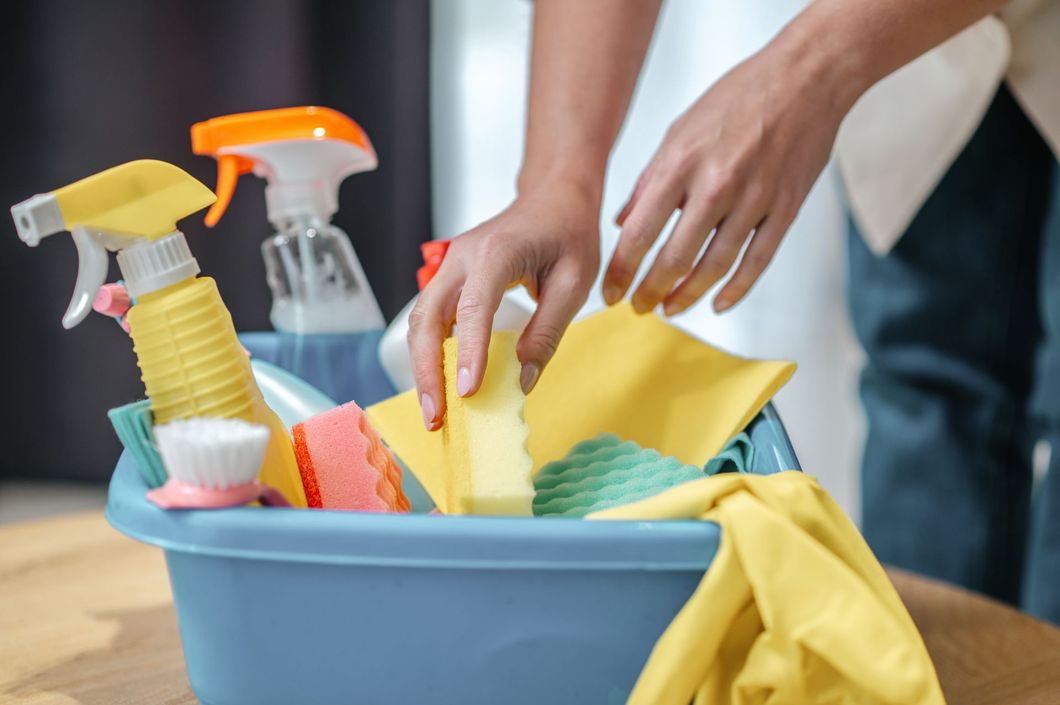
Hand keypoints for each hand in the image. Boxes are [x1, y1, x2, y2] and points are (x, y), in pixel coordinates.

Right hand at [408, 183, 600, 430]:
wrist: (554, 195)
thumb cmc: (568, 232)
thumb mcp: (575, 282)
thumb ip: (548, 331)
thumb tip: (522, 381)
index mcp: (496, 252)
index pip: (474, 307)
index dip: (468, 352)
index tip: (467, 392)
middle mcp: (462, 256)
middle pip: (427, 317)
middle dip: (427, 370)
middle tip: (436, 416)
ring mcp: (451, 264)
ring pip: (421, 320)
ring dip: (422, 366)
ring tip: (435, 410)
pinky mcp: (451, 276)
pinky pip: (431, 317)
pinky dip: (429, 352)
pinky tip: (439, 383)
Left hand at [603, 38, 851, 315]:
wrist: (806, 76)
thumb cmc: (740, 97)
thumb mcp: (680, 130)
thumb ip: (649, 180)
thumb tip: (622, 221)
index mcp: (681, 162)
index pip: (639, 232)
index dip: (621, 270)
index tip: (611, 292)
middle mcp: (715, 184)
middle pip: (675, 257)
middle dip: (650, 291)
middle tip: (638, 307)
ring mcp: (754, 199)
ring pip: (715, 266)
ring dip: (688, 295)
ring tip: (670, 308)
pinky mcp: (785, 208)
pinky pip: (758, 261)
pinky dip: (736, 289)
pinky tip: (718, 303)